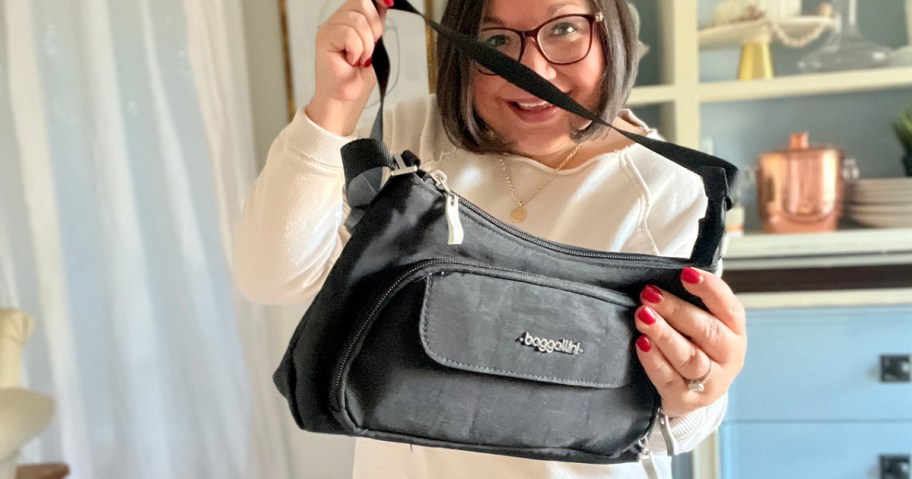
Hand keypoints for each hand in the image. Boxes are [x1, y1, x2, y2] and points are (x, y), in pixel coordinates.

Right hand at [306, 0, 391, 134]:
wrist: (345, 99)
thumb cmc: (357, 78)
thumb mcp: (374, 46)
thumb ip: (376, 24)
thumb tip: (385, 3)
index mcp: (348, 19)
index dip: (377, 0)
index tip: (388, 3)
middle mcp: (337, 20)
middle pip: (362, 3)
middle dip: (374, 27)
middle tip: (368, 50)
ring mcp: (329, 28)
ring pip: (357, 19)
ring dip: (366, 44)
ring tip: (359, 59)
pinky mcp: (324, 38)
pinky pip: (349, 33)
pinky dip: (356, 49)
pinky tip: (351, 60)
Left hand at [633, 267, 746, 416]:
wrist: (690, 391)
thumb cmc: (693, 344)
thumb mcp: (699, 321)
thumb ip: (689, 300)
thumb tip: (664, 275)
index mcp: (734, 329)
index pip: (728, 306)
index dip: (709, 288)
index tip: (685, 274)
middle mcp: (729, 356)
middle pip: (707, 331)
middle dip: (676, 310)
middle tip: (649, 294)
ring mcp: (711, 381)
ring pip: (690, 357)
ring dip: (664, 335)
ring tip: (642, 316)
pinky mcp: (687, 399)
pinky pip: (669, 379)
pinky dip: (654, 361)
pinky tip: (641, 344)